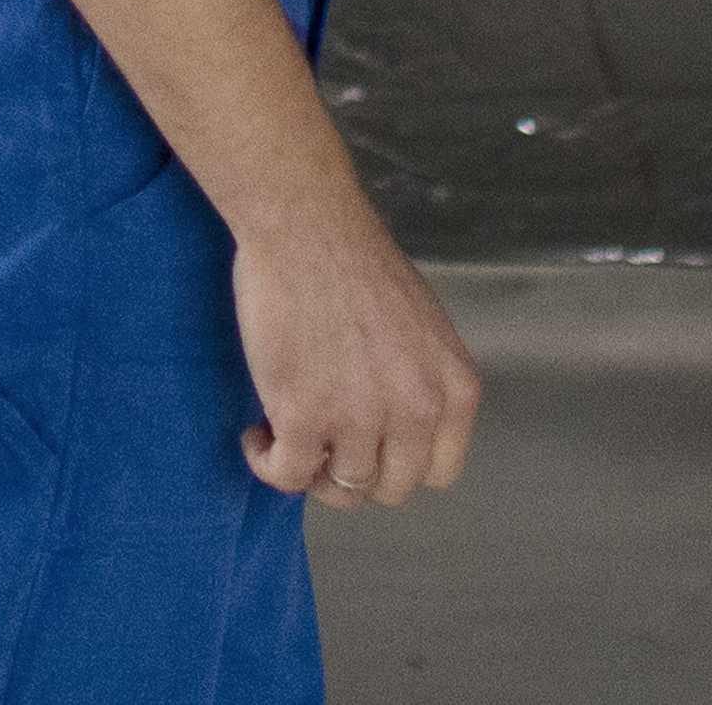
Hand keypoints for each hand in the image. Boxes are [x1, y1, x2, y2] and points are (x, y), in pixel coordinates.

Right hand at [229, 195, 483, 507]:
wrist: (306, 224)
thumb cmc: (355, 259)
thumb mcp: (423, 328)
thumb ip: (421, 382)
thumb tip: (395, 427)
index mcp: (453, 389)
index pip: (440, 472)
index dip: (399, 465)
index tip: (371, 450)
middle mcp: (416, 411)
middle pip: (390, 488)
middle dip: (355, 474)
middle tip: (324, 445)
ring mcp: (360, 418)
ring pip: (342, 489)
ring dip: (310, 471)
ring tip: (286, 437)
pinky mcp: (303, 416)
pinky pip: (288, 474)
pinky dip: (268, 463)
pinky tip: (258, 436)